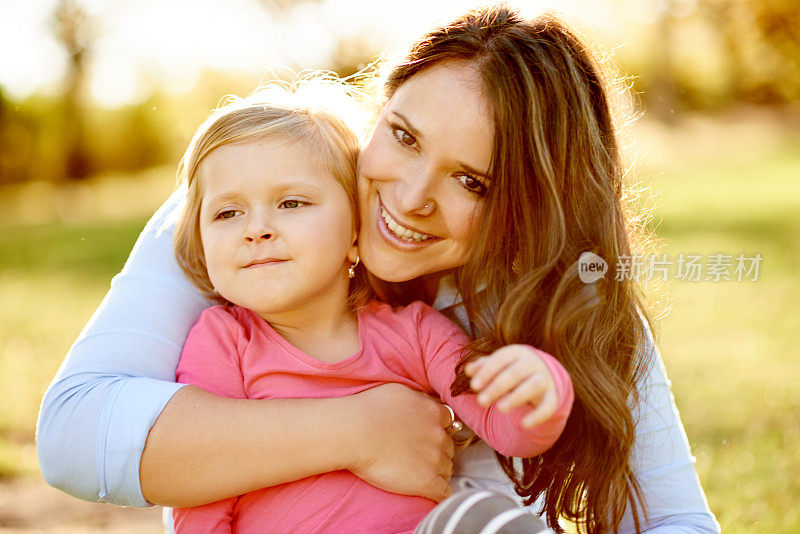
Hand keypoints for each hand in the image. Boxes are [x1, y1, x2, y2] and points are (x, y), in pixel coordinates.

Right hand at [344, 383, 454, 501]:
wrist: (354, 432)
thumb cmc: (369, 410)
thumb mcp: (401, 391)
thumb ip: (420, 399)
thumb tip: (425, 404)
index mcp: (434, 413)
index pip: (450, 424)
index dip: (439, 430)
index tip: (428, 436)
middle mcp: (439, 435)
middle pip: (449, 447)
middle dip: (437, 451)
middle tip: (418, 454)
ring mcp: (435, 460)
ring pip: (447, 469)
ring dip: (436, 471)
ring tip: (416, 472)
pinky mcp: (427, 482)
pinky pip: (444, 492)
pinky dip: (438, 493)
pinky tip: (429, 492)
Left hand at [465, 344, 557, 427]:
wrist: (544, 374)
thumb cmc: (512, 369)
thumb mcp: (498, 365)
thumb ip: (483, 367)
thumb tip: (468, 370)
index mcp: (517, 352)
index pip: (501, 359)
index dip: (486, 372)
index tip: (473, 386)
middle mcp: (533, 363)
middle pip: (515, 373)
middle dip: (497, 387)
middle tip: (480, 401)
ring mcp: (545, 379)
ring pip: (533, 386)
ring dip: (516, 397)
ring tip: (500, 408)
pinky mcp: (553, 396)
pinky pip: (549, 406)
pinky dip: (538, 415)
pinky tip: (524, 424)